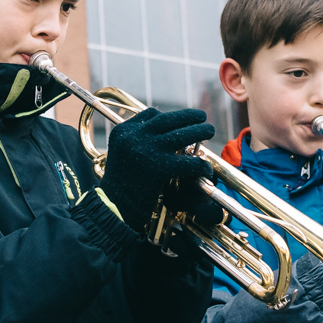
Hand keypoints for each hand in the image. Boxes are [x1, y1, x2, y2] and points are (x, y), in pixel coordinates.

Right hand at [100, 108, 214, 231]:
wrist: (113, 208)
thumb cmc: (119, 186)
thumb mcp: (121, 155)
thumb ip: (137, 142)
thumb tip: (163, 134)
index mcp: (123, 131)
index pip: (150, 114)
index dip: (167, 117)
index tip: (178, 121)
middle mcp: (134, 136)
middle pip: (168, 119)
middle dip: (189, 116)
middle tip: (203, 116)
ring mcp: (147, 150)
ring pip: (181, 134)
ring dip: (200, 131)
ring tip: (210, 130)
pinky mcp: (159, 168)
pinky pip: (187, 162)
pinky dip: (199, 165)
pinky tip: (205, 168)